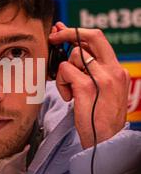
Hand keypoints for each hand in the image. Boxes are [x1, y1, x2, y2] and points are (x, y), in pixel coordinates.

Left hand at [48, 22, 129, 148]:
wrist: (105, 142)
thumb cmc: (99, 119)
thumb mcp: (104, 92)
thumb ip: (92, 71)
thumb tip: (73, 49)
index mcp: (118, 71)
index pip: (99, 40)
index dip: (78, 32)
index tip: (62, 31)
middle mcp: (113, 71)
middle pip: (92, 36)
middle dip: (69, 33)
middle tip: (55, 37)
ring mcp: (102, 78)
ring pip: (74, 56)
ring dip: (64, 72)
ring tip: (70, 90)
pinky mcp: (87, 87)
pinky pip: (65, 71)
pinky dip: (61, 83)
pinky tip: (69, 97)